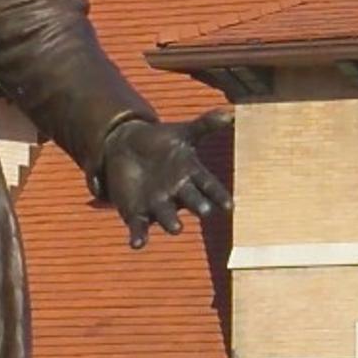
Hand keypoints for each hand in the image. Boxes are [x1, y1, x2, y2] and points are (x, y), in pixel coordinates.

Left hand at [99, 115, 223, 245]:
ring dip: (171, 222)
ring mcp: (157, 205)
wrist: (126, 149)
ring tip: (176, 228)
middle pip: (191, 201)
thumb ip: (205, 125)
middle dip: (197, 206)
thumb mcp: (182, 132)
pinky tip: (137, 244)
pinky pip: (139, 227)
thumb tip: (230, 113)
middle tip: (206, 212)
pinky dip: (139, 237)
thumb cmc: (160, 142)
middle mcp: (177, 194)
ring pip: (167, 216)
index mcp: (190, 175)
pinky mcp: (136, 213)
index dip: (218, 195)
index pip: (208, 186)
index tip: (229, 205)